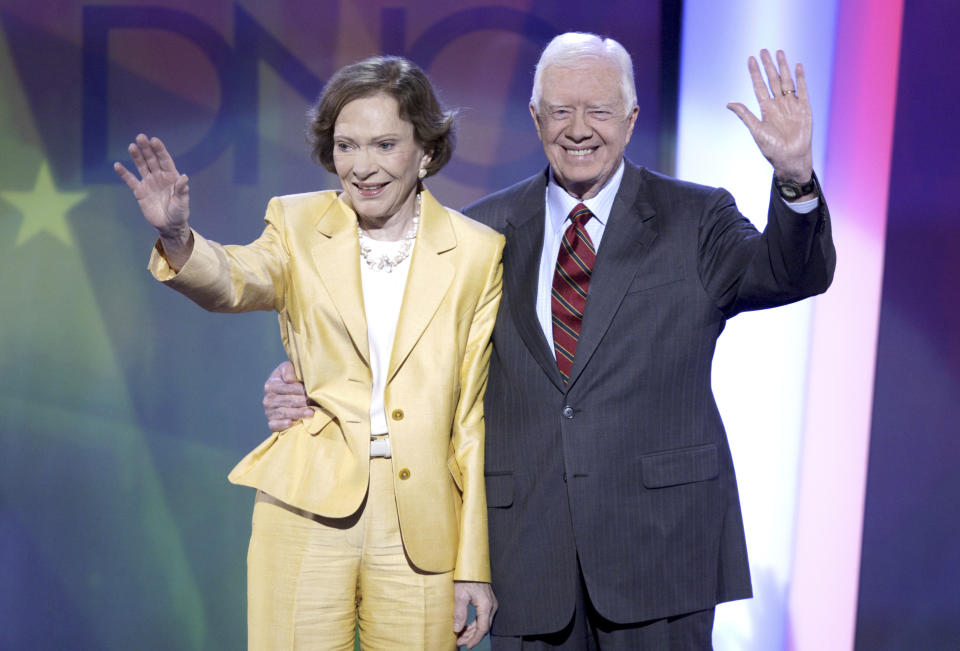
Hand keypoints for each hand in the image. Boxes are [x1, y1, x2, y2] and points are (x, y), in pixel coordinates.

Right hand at [114, 134, 191, 251]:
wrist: (169, 226)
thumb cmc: (179, 213)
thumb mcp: (182, 202)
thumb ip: (182, 190)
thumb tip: (184, 177)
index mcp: (172, 177)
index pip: (165, 160)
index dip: (160, 150)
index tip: (154, 140)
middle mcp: (159, 177)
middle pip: (152, 160)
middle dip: (147, 149)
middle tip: (140, 137)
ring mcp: (149, 183)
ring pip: (142, 166)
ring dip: (137, 156)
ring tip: (132, 146)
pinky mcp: (140, 192)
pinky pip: (131, 180)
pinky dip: (124, 173)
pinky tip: (117, 165)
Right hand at [263, 361, 311, 430]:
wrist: (287, 394)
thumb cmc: (291, 378)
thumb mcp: (288, 368)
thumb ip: (289, 370)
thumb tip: (290, 380)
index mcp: (271, 385)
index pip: (287, 388)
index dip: (300, 390)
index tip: (311, 391)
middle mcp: (268, 399)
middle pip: (287, 401)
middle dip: (302, 402)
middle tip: (314, 403)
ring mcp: (269, 411)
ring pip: (284, 413)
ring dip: (298, 413)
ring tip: (311, 413)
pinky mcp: (271, 422)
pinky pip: (274, 425)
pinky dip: (282, 424)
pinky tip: (291, 423)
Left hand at [453, 581, 496, 648]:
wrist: (471, 565)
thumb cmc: (465, 577)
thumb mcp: (460, 595)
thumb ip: (459, 613)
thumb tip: (457, 629)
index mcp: (486, 605)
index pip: (482, 628)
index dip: (475, 639)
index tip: (467, 645)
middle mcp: (491, 606)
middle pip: (483, 627)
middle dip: (472, 637)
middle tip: (460, 642)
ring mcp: (490, 604)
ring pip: (483, 623)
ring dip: (472, 631)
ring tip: (460, 637)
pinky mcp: (487, 602)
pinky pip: (482, 617)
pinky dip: (474, 624)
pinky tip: (465, 628)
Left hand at [727, 49, 812, 182]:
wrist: (790, 158)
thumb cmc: (772, 148)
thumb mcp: (756, 130)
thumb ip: (745, 115)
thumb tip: (729, 103)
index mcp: (766, 109)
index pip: (759, 86)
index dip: (755, 73)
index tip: (750, 59)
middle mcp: (778, 104)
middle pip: (772, 80)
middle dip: (768, 65)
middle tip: (764, 50)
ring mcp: (791, 105)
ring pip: (786, 81)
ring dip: (783, 67)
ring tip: (779, 52)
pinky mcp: (804, 108)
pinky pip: (802, 89)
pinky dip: (801, 78)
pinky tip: (797, 66)